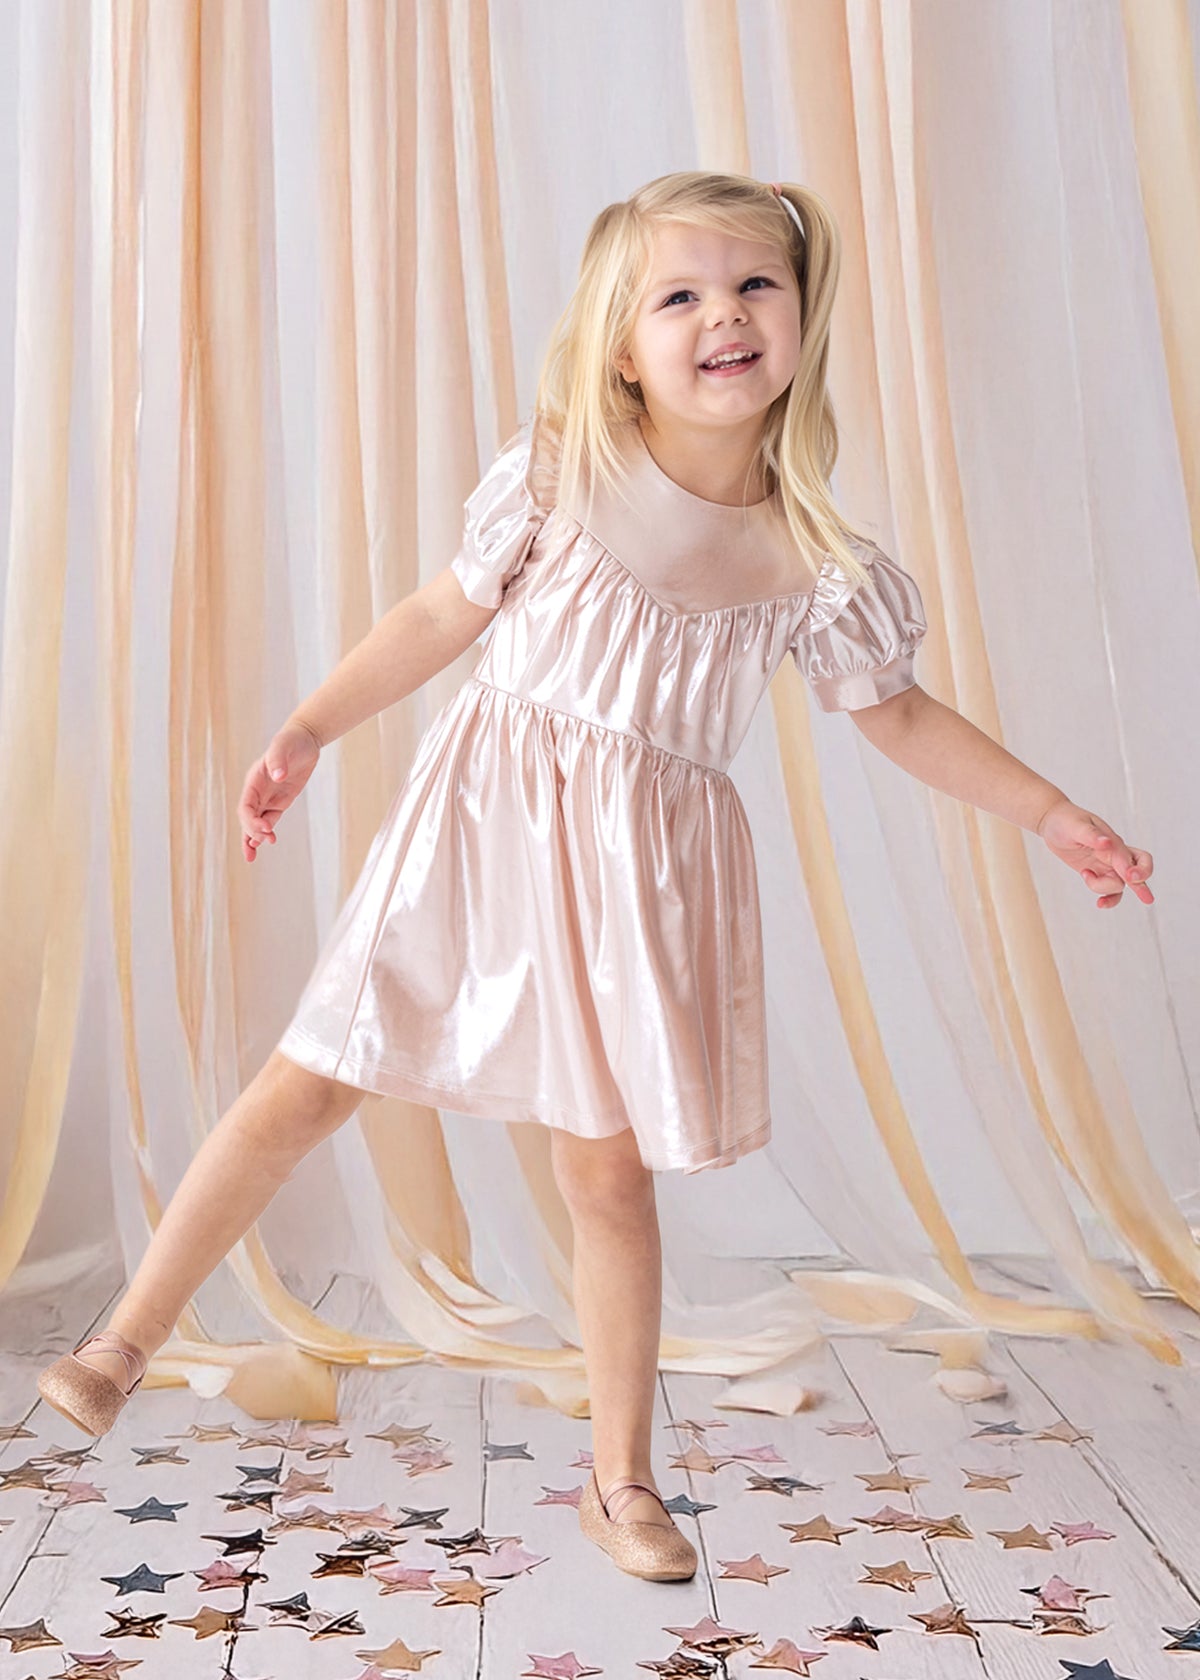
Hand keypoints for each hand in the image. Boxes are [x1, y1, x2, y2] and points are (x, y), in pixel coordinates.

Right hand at [237, 717, 321, 863]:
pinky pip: (269, 820)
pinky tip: (265, 843)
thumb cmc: (291, 741)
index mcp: (254, 781)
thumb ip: (278, 760)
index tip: (266, 828)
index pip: (245, 806)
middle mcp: (257, 791)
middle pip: (248, 818)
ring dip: (253, 838)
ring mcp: (268, 797)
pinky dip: (265, 832)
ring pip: (255, 822)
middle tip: (269, 840)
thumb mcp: (283, 747)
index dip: (251, 820)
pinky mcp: (280, 801)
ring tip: (251, 857)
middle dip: (254, 832)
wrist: (304, 739)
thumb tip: (278, 775)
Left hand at [1035, 797, 1154, 907]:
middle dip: (1142, 884)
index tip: (1130, 878)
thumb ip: (1092, 835)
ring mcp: (1107, 864)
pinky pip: (1110, 890)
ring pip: (1120, 885)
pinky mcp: (1097, 872)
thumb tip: (1107, 842)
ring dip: (1104, 888)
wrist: (1053, 821)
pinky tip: (1099, 903)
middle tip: (1146, 898)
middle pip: (1140, 870)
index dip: (1135, 870)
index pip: (1130, 858)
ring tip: (1085, 874)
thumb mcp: (1076, 826)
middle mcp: (1114, 854)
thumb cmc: (1066, 820)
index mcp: (1112, 842)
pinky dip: (1109, 898)